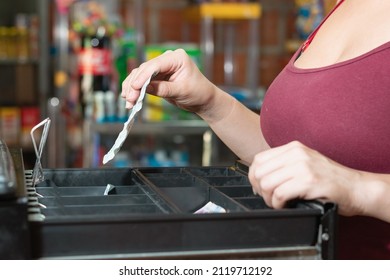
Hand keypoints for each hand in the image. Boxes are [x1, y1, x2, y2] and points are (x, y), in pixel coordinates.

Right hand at [121, 49, 215, 113]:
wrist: (203, 100)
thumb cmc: (198, 93)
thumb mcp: (182, 91)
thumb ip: (164, 89)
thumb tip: (145, 88)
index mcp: (177, 58)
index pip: (155, 65)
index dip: (143, 76)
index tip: (134, 88)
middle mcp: (167, 60)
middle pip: (145, 69)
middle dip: (135, 84)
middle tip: (129, 99)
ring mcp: (161, 68)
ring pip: (140, 75)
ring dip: (132, 88)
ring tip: (128, 101)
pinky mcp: (157, 77)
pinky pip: (142, 81)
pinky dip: (135, 90)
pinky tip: (129, 98)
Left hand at [248, 141, 362, 215]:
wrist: (357, 188)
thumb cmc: (330, 180)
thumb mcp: (304, 164)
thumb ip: (283, 166)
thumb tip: (258, 179)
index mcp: (293, 148)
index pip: (259, 159)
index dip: (254, 177)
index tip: (260, 188)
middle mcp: (296, 153)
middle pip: (259, 172)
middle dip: (260, 189)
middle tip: (270, 198)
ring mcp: (303, 166)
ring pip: (267, 183)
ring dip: (269, 198)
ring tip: (278, 203)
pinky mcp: (309, 181)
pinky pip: (279, 194)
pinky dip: (278, 204)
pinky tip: (286, 206)